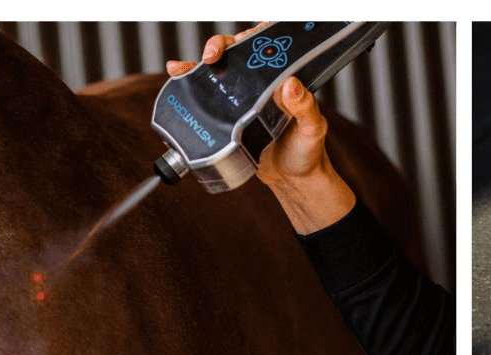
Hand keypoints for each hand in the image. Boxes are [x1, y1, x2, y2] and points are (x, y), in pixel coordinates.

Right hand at [167, 23, 357, 232]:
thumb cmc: (308, 153)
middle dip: (221, 46)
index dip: (253, 36)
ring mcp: (244, 98)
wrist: (293, 182)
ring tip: (184, 66)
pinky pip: (208, 94)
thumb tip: (291, 84)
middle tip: (213, 55)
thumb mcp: (313, 129)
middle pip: (237, 53)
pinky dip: (189, 82)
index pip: (266, 47)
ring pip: (219, 70)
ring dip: (198, 63)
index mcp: (283, 80)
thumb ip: (306, 107)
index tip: (244, 39)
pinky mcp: (229, 115)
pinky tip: (177, 76)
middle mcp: (262, 84)